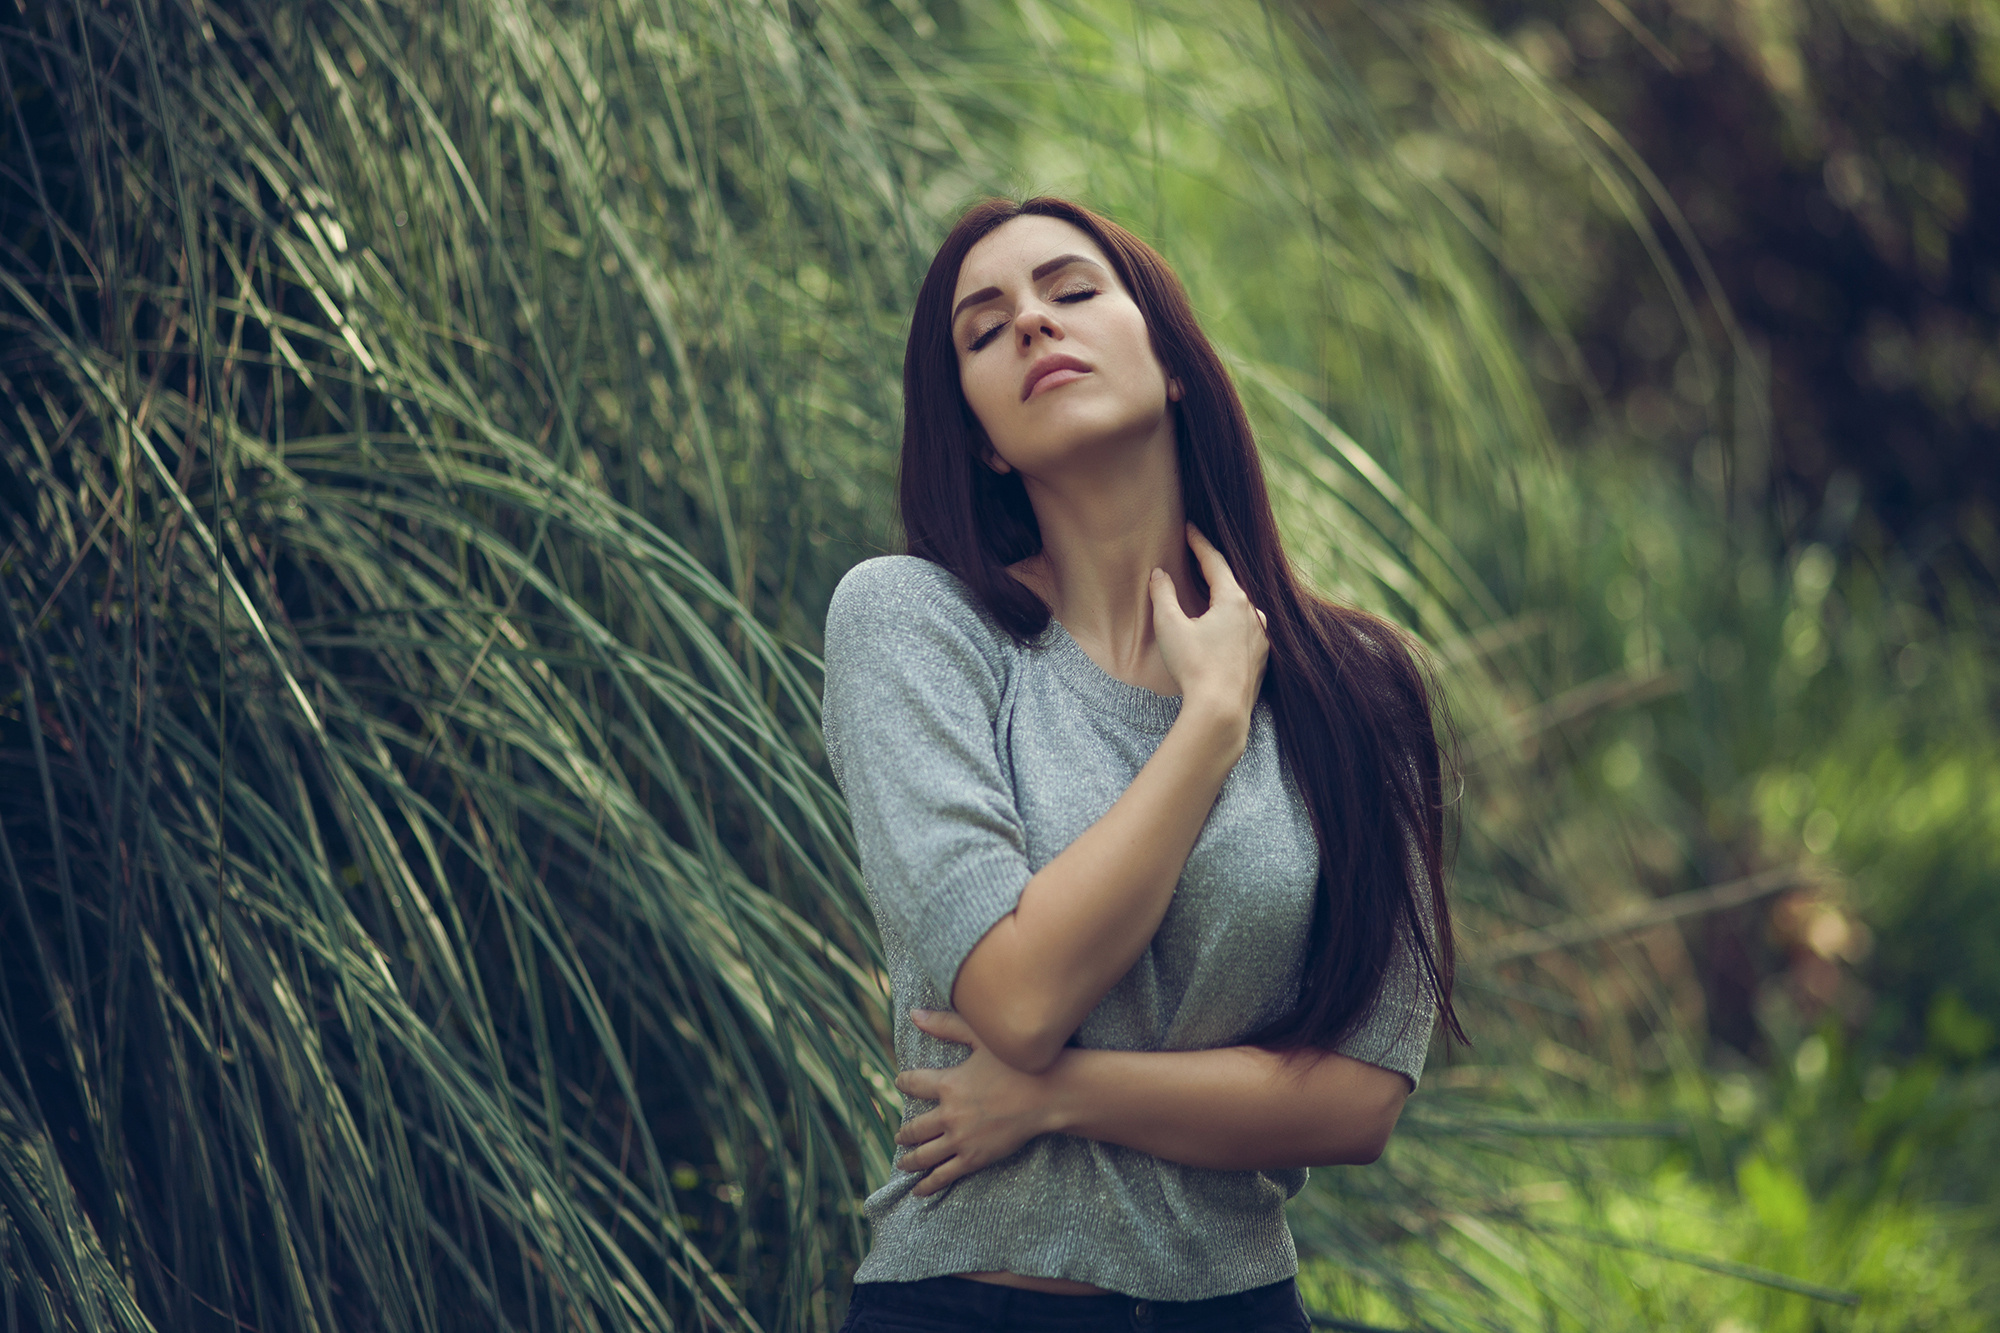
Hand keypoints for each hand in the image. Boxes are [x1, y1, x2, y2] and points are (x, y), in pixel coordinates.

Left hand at [893, 1009, 1059, 1196]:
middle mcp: (949, 1114)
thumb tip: (914, 1015)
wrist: (1047, 1096)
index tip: (901, 1083)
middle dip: (904, 1133)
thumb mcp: (980, 1038)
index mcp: (948, 1084)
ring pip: (924, 1154)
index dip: (904, 1083)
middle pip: (914, 1128)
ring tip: (904, 1162)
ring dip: (910, 1159)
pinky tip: (919, 1189)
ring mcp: (961, 1139)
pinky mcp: (975, 1158)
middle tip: (899, 1136)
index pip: (912, 1084)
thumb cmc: (1016, 1064)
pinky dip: (928, 1183)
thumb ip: (945, 1026)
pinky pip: (944, 1174)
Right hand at [1147, 523, 1268, 721]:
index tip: (1189, 529)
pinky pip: (1246, 634)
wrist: (1221, 711)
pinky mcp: (1261, 661)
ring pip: (1241, 611)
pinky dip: (1232, 627)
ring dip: (1224, 601)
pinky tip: (1222, 634)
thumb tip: (1159, 574)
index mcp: (1233, 600)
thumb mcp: (1170, 626)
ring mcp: (1261, 639)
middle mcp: (1254, 615)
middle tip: (1198, 557)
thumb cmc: (1194, 667)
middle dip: (1213, 571)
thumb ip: (1163, 594)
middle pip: (1230, 585)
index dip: (1199, 543)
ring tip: (1210, 597)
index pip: (1214, 562)